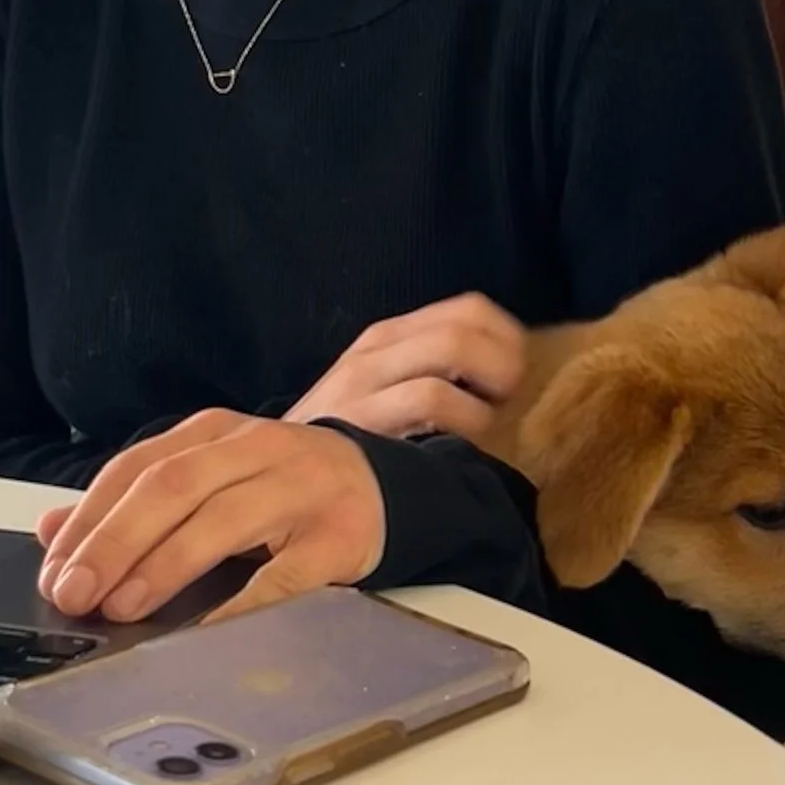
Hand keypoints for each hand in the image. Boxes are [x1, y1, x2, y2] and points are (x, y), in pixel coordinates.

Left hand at [35, 413, 387, 625]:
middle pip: (171, 486)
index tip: (54, 571)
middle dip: (114, 542)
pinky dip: (238, 605)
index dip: (89, 520)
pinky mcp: (337, 535)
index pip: (136, 469)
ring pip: (221, 519)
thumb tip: (50, 531)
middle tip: (75, 594)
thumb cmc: (277, 491)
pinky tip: (203, 632)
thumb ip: (131, 503)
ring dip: (163, 566)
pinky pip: (282, 575)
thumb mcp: (205, 481)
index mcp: (213, 433)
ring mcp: (300, 488)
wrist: (378, 485)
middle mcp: (255, 448)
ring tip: (121, 608)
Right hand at [285, 294, 527, 441]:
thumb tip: (506, 387)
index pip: (470, 309)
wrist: (270, 476)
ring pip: (453, 347)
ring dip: (488, 390)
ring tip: (485, 425)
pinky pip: (431, 396)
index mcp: (387, 337)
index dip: (508, 340)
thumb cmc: (342, 446)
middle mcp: (376, 347)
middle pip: (468, 324)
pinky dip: (464, 417)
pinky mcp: (361, 413)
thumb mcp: (381, 397)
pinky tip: (461, 446)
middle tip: (505, 407)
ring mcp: (367, 377)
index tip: (514, 384)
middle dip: (506, 363)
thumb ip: (428, 380)